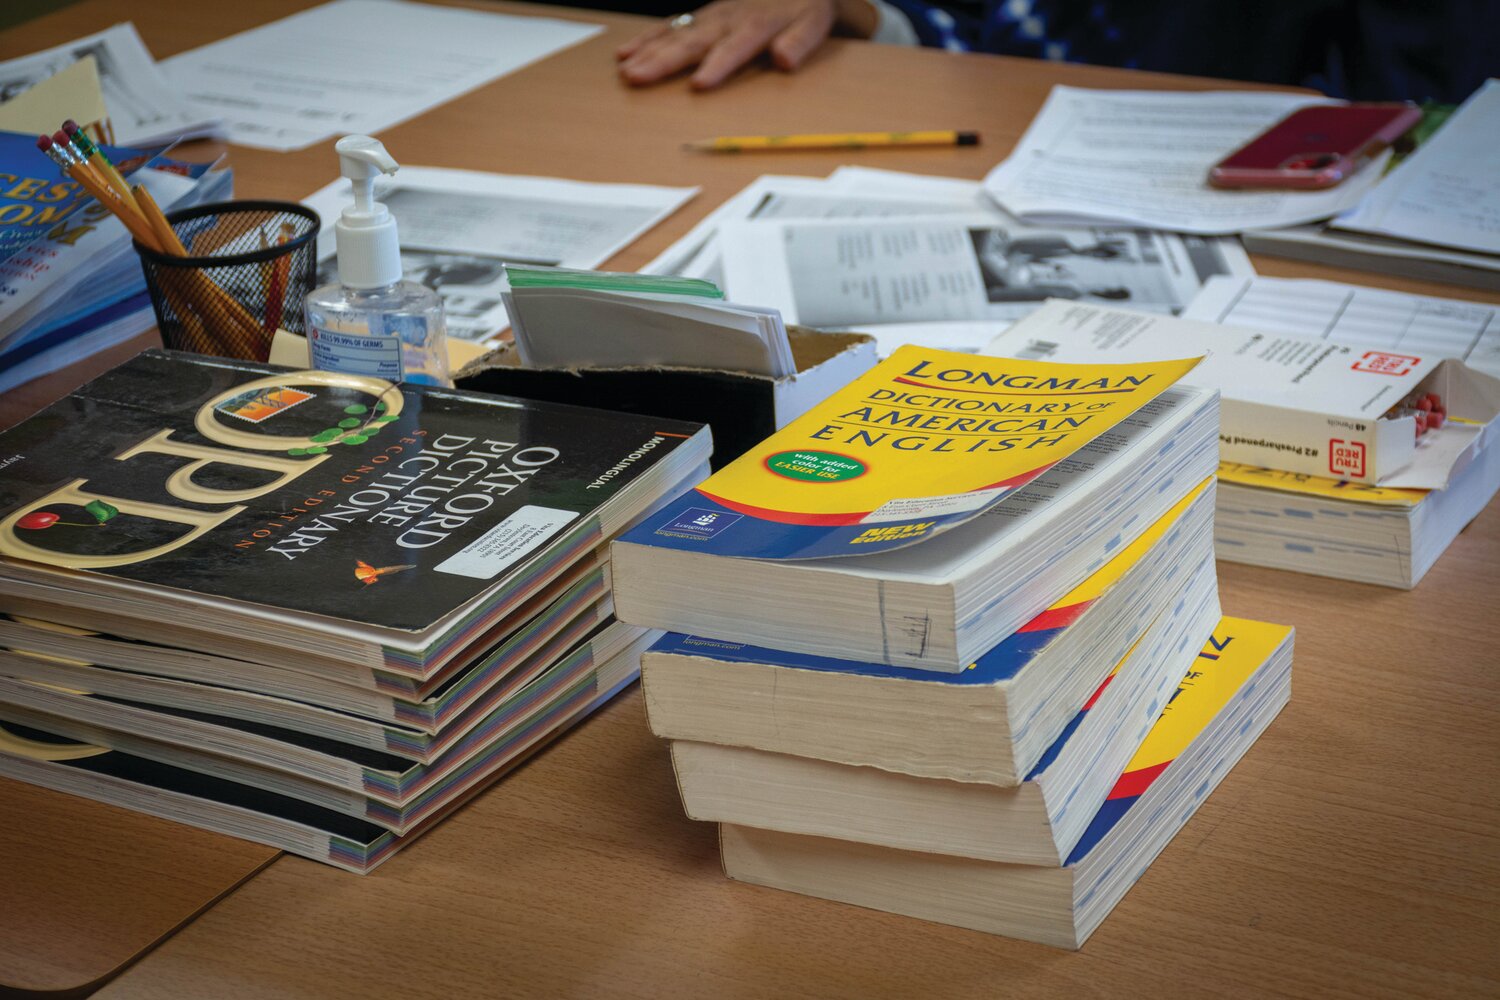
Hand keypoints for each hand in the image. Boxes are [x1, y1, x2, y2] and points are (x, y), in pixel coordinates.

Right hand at [617, 0, 876, 90]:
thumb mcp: (813, 25)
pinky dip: (646, 39)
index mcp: (755, 26)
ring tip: (625, 70)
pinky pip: (669, 26)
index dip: (716, 67)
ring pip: (674, 34)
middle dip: (663, 61)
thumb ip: (799, 43)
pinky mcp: (699, 16)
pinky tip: (624, 52)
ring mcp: (709, 16)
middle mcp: (726, 20)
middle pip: (691, 43)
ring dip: (648, 52)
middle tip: (637, 78)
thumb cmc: (804, 8)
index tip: (698, 84)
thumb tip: (784, 59)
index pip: (733, 49)